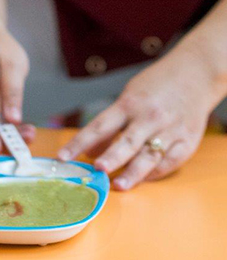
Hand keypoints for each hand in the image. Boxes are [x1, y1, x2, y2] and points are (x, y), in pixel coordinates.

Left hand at [58, 46, 218, 189]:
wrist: (195, 74)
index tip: (63, 157)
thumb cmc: (155, 86)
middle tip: (97, 170)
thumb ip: (110, 125)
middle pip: (126, 142)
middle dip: (111, 157)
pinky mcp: (188, 141)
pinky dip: (155, 173)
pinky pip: (170, 162)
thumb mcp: (127, 98)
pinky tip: (141, 180)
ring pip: (149, 156)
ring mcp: (170, 130)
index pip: (98, 126)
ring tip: (118, 186)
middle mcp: (149, 117)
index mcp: (129, 104)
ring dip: (133, 173)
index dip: (79, 143)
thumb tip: (90, 152)